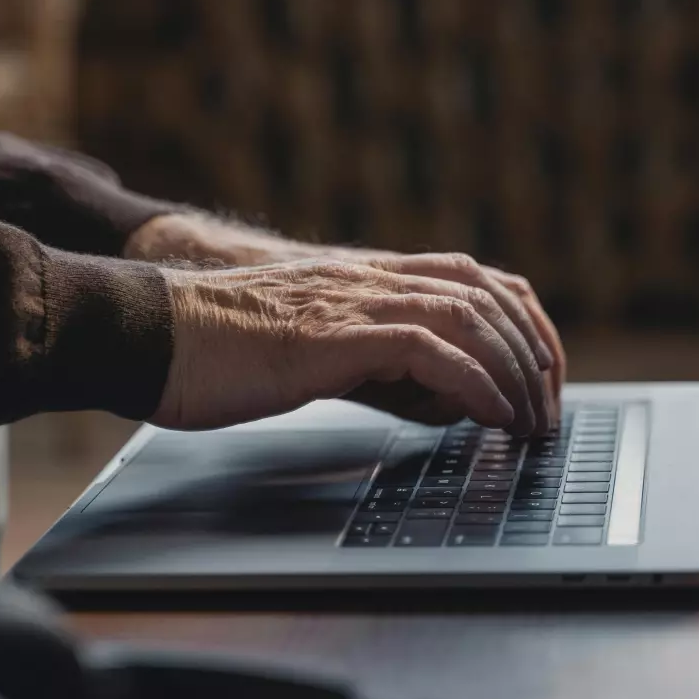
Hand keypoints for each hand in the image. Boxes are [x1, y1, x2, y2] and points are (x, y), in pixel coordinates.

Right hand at [153, 260, 552, 435]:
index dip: (523, 320)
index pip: (474, 277)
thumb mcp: (313, 347)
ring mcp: (348, 303)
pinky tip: (488, 415)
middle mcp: (366, 280)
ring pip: (467, 315)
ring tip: (528, 421)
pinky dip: (472, 382)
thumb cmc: (217, 349)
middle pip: (486, 292)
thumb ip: (375, 361)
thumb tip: (440, 397)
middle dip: (534, 351)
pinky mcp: (328, 336)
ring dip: (513, 371)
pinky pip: (425, 349)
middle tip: (548, 409)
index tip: (542, 372)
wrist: (150, 332)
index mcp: (364, 279)